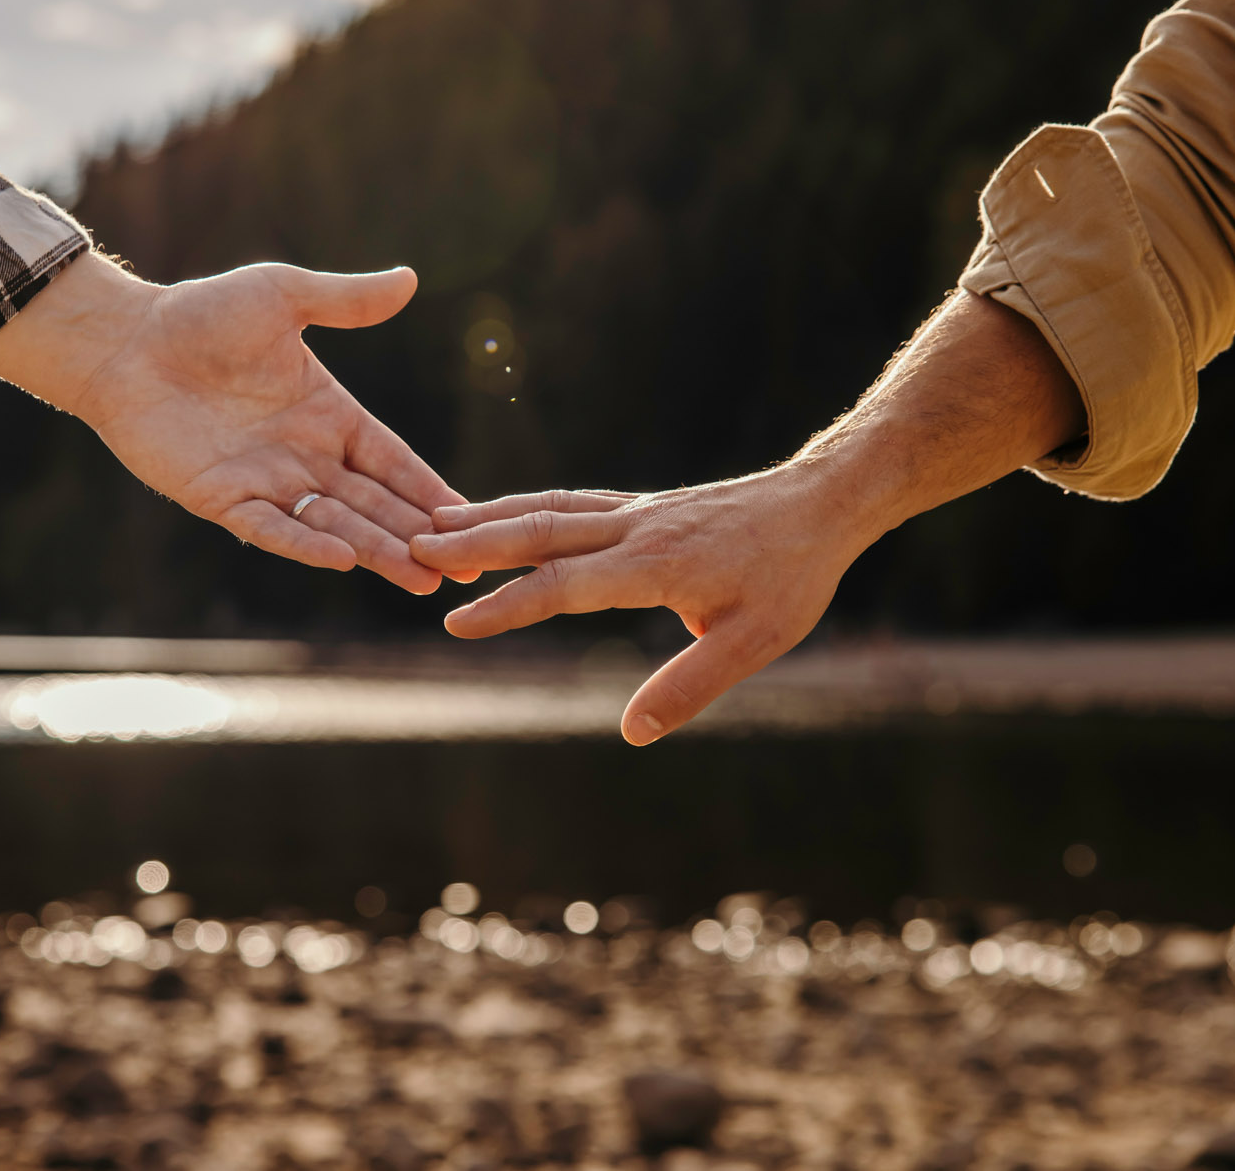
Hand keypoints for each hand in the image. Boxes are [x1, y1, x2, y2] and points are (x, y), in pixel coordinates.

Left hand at [0, 252, 476, 593]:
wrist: (123, 342)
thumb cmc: (201, 314)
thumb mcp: (283, 297)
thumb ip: (347, 300)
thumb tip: (410, 279)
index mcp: (328, 414)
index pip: (391, 459)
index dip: (428, 487)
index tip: (470, 515)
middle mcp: (304, 456)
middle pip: (373, 504)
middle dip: (417, 536)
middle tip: (462, 570)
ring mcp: (265, 481)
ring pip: (334, 524)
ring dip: (378, 551)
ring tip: (420, 579)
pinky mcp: (221, 498)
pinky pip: (271, 528)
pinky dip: (306, 544)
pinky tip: (343, 559)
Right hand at [409, 291, 1086, 741]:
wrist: (822, 501)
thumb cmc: (792, 576)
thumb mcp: (755, 643)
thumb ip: (689, 688)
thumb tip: (630, 732)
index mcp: (654, 565)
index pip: (562, 586)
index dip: (506, 607)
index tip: (455, 623)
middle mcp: (633, 530)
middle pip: (538, 534)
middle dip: (473, 545)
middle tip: (412, 550)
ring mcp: (635, 512)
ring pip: (548, 512)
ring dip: (488, 520)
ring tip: (433, 527)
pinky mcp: (642, 506)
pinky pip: (569, 504)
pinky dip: (525, 508)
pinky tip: (502, 517)